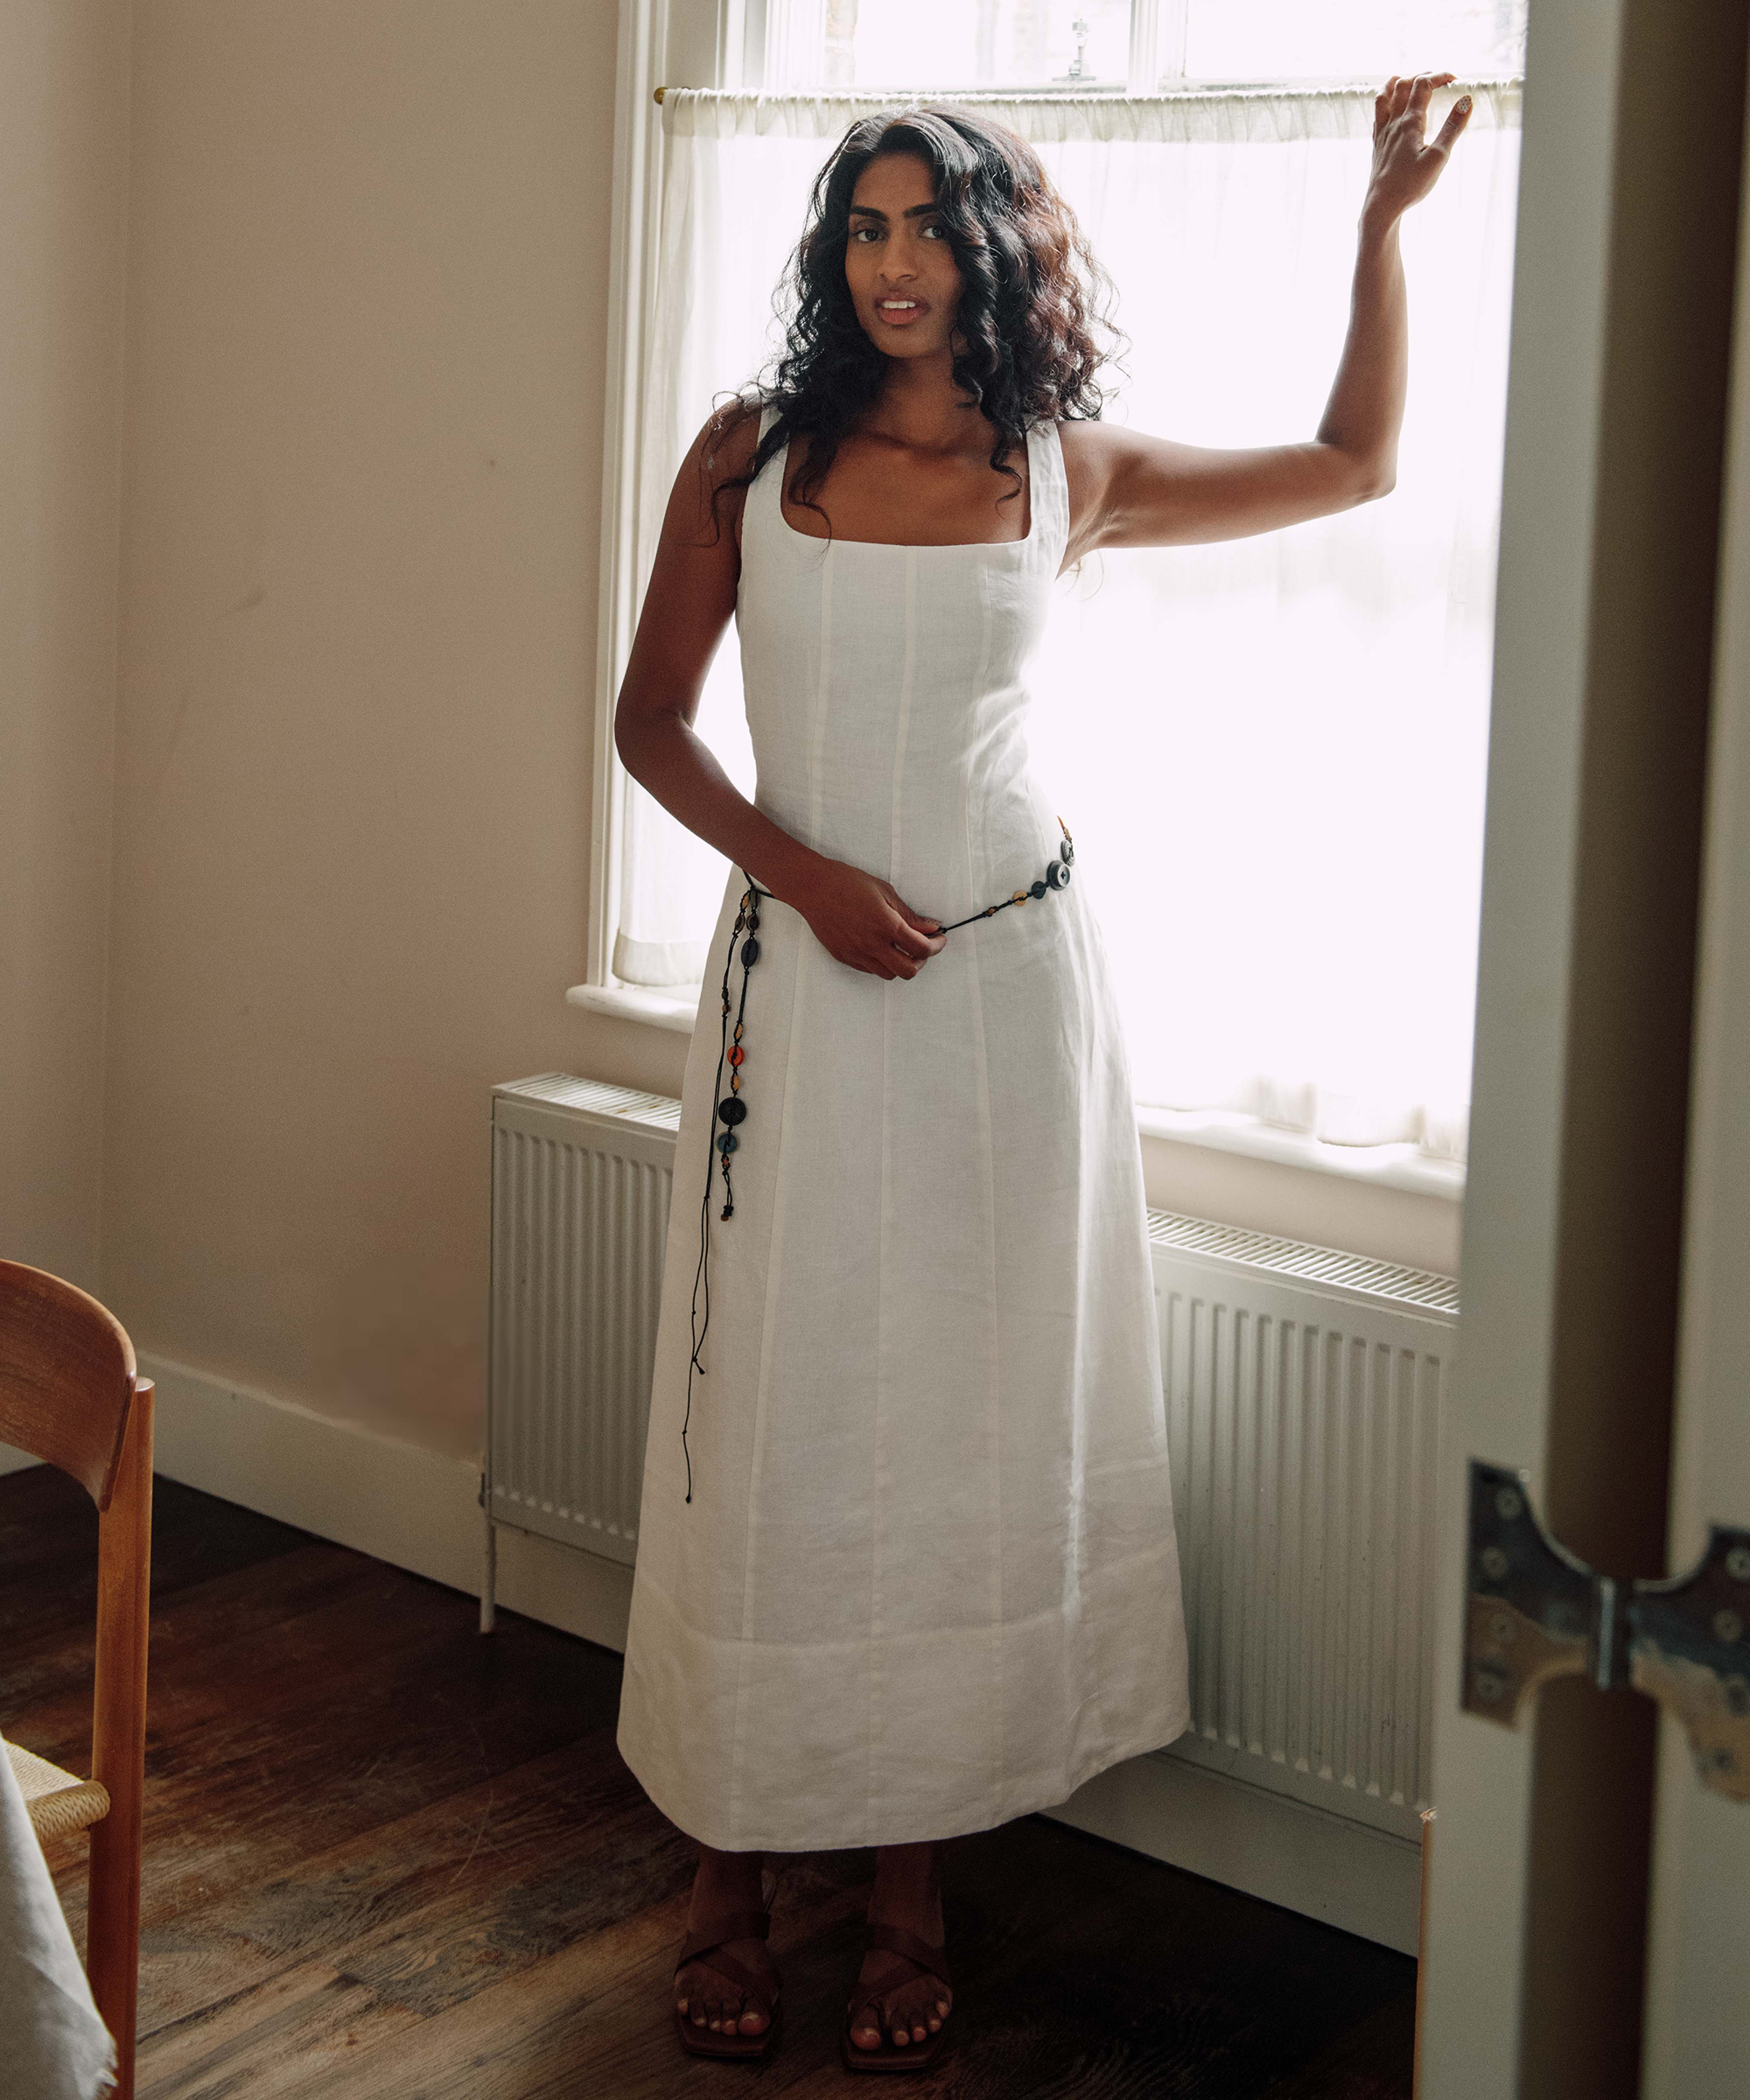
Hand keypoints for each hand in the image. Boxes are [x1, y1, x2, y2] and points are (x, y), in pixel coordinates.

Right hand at [798, 856, 946, 979]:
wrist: (813, 888)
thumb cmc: (847, 883)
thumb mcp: (885, 892)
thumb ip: (909, 915)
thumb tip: (931, 927)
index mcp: (887, 926)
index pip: (922, 948)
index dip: (937, 946)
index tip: (939, 939)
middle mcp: (872, 945)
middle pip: (909, 970)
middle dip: (922, 961)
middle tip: (924, 947)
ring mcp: (856, 954)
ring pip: (889, 974)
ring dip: (901, 964)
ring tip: (903, 948)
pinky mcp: (844, 957)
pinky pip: (870, 970)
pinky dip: (882, 963)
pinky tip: (882, 948)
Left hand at [1364, 72, 1472, 229]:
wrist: (1381, 207)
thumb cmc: (1410, 186)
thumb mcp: (1438, 157)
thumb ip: (1453, 127)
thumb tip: (1467, 100)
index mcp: (1410, 122)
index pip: (1424, 84)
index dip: (1440, 75)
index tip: (1455, 79)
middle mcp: (1393, 122)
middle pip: (1405, 83)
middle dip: (1424, 75)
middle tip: (1440, 80)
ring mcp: (1382, 132)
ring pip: (1385, 94)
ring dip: (1399, 81)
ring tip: (1410, 78)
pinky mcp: (1377, 143)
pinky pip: (1377, 112)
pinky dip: (1385, 99)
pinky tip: (1390, 103)